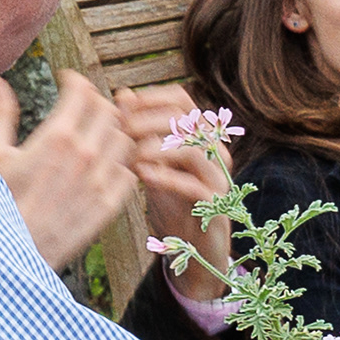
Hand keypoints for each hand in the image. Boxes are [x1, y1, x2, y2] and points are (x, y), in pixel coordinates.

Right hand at [0, 73, 136, 268]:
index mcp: (57, 138)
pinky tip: (101, 167)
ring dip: (111, 132)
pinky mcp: (107, 209)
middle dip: (95, 103)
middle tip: (81, 106)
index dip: (75, 81)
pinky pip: (128, 174)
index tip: (67, 81)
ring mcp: (100, 183)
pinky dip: (119, 165)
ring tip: (94, 135)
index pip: (83, 93)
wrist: (3, 258)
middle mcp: (86, 156)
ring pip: (124, 140)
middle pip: (108, 112)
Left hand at [114, 83, 232, 281]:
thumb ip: (139, 130)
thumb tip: (122, 94)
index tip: (119, 105)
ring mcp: (219, 176)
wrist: (188, 244)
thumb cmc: (169, 198)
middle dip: (149, 121)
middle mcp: (214, 149)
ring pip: (194, 148)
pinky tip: (143, 176)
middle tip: (120, 131)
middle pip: (186, 119)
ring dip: (158, 148)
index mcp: (199, 134)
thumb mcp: (150, 162)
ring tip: (130, 155)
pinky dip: (167, 178)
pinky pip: (194, 185)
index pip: (180, 99)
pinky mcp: (217, 204)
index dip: (150, 98)